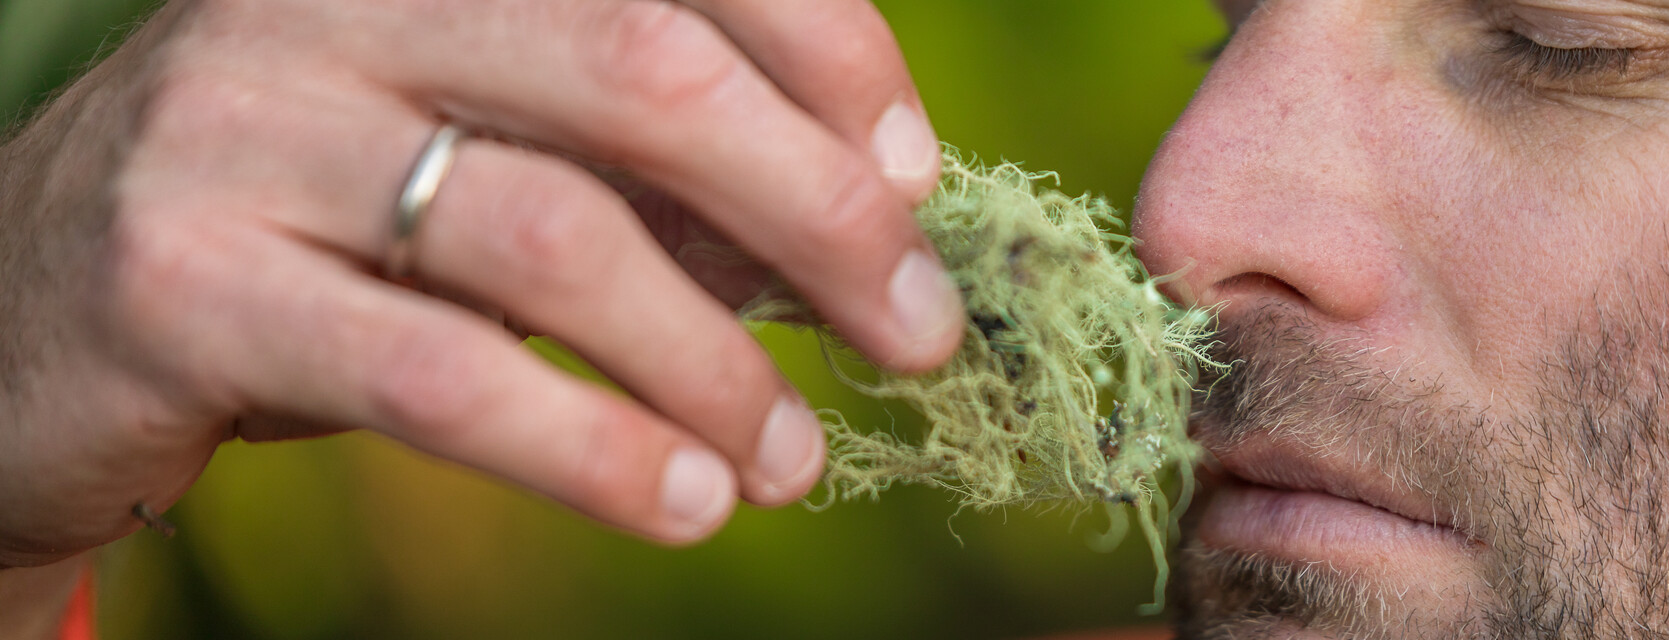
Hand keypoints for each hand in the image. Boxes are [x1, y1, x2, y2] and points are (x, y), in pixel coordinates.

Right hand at [0, 0, 963, 567]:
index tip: (917, 181)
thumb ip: (649, 186)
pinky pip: (437, 372)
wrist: (25, 316)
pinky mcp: (179, 282)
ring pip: (549, 231)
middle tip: (915, 334)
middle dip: (818, 210)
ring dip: (711, 362)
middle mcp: (331, 3)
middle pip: (643, 72)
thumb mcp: (486, 174)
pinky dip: (591, 446)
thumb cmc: (313, 235)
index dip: (830, 55)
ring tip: (791, 458)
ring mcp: (241, 129)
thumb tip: (855, 243)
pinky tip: (683, 503)